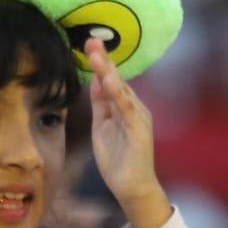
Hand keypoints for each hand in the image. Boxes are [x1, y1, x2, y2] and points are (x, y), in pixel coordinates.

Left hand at [87, 39, 168, 227]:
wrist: (132, 188)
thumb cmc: (118, 161)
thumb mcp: (103, 128)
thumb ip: (100, 105)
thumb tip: (95, 81)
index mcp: (124, 107)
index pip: (110, 80)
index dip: (100, 62)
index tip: (88, 44)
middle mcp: (133, 108)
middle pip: (116, 79)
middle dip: (103, 60)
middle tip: (92, 39)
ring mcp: (138, 117)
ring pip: (121, 90)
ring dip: (108, 71)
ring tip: (97, 54)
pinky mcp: (139, 129)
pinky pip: (127, 108)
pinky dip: (118, 93)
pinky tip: (109, 81)